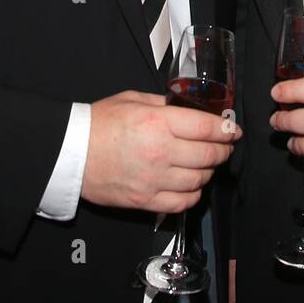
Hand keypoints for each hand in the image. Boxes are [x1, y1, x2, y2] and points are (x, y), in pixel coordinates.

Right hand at [81, 90, 240, 212]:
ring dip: (209, 172)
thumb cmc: (98, 123)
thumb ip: (164, 104)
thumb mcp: (133, 99)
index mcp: (158, 122)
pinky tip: (191, 184)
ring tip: (206, 164)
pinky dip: (194, 194)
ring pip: (200, 180)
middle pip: (209, 155)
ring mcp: (154, 179)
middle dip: (224, 150)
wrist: (70, 153)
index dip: (227, 129)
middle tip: (225, 146)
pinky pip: (183, 202)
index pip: (207, 128)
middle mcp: (161, 152)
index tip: (233, 130)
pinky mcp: (146, 200)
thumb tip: (188, 109)